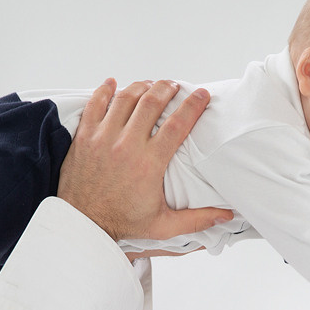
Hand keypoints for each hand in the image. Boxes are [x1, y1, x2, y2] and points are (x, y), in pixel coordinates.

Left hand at [57, 79, 232, 240]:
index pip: (177, 125)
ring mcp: (102, 138)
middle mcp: (126, 146)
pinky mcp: (84, 137)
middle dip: (167, 88)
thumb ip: (196, 220)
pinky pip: (94, 104)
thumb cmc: (122, 223)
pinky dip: (104, 90)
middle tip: (174, 86)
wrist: (83, 224)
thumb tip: (226, 215)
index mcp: (149, 164)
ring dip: (140, 87)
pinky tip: (112, 83)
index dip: (193, 105)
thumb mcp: (163, 226)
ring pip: (125, 99)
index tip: (202, 94)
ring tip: (150, 85)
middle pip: (151, 103)